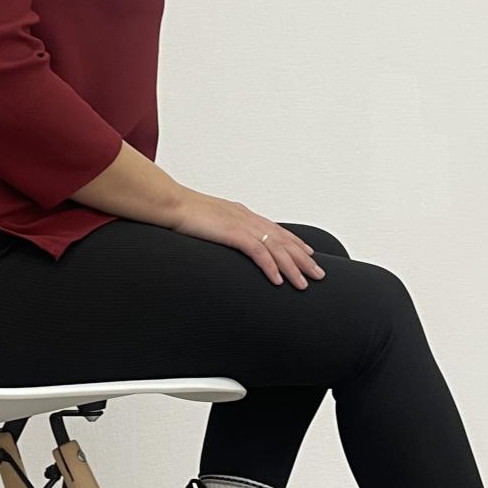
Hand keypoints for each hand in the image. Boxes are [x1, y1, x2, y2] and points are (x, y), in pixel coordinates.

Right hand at [168, 191, 327, 287]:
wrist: (168, 203)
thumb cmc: (181, 213)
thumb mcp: (207, 222)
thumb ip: (219, 229)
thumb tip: (222, 237)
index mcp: (241, 214)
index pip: (276, 230)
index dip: (294, 243)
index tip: (308, 255)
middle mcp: (247, 218)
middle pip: (283, 240)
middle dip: (302, 259)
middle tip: (318, 274)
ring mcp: (241, 224)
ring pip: (276, 248)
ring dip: (292, 267)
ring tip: (303, 283)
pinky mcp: (233, 233)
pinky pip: (258, 252)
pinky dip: (271, 266)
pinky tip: (278, 280)